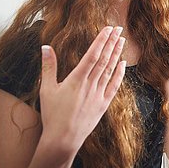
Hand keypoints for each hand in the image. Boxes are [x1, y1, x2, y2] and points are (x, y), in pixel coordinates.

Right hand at [39, 26, 126, 158]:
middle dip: (111, 42)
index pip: (92, 55)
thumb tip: (45, 47)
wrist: (63, 139)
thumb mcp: (46, 89)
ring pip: (110, 70)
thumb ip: (48, 66)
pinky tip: (123, 64)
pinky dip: (120, 74)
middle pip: (104, 59)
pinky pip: (114, 86)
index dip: (101, 40)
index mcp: (76, 79)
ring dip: (116, 54)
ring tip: (121, 40)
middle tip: (118, 28)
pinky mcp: (103, 104)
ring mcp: (98, 94)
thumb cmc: (52, 115)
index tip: (108, 29)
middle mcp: (90, 85)